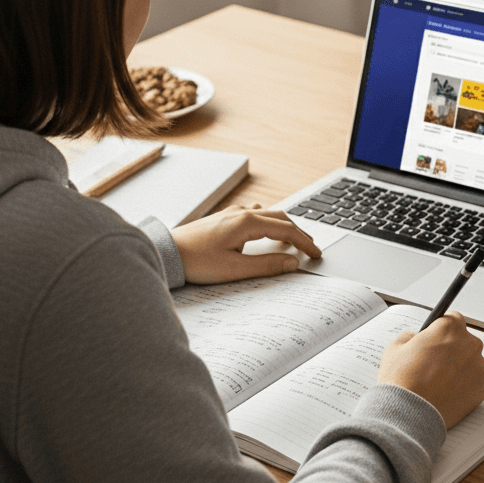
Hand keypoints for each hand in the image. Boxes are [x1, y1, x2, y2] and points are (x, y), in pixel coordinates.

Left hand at [170, 204, 320, 284]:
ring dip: (284, 225)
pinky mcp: (223, 218)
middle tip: (311, 247)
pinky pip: (254, 214)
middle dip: (299, 232)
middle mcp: (241, 213)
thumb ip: (266, 265)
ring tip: (293, 240)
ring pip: (268, 214)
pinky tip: (264, 231)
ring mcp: (232, 213)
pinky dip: (267, 222)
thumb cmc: (197, 262)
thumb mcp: (235, 269)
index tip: (316, 254)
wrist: (167, 252)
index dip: (305, 242)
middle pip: (280, 218)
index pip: (286, 230)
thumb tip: (292, 263)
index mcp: (247, 223)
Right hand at [377, 312, 483, 428]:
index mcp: (450, 327)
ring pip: (471, 362)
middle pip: (463, 341)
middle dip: (451, 349)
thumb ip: (409, 336)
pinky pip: (474, 382)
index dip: (441, 329)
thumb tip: (415, 337)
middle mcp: (470, 343)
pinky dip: (464, 386)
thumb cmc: (401, 379)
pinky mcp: (483, 388)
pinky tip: (446, 393)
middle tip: (433, 364)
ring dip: (459, 368)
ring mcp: (479, 367)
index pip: (451, 319)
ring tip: (438, 382)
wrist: (410, 413)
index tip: (435, 339)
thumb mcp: (395, 347)